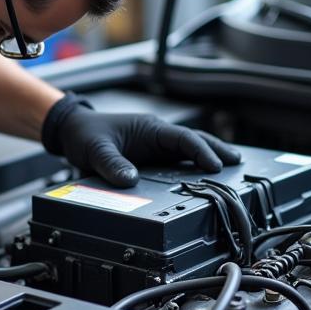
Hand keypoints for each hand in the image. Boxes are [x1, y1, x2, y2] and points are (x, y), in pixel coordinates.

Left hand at [41, 94, 240, 186]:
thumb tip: (130, 180)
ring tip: (230, 167)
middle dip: (215, 149)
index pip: (182, 138)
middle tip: (237, 161)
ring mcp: (155, 145)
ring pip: (188, 149)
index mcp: (150, 128)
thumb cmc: (84, 134)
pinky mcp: (150, 155)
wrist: (73, 131)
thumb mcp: (95, 150)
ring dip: (207, 156)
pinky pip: (176, 160)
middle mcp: (156, 135)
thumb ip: (111, 164)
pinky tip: (202, 176)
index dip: (200, 151)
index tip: (214, 165)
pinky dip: (192, 165)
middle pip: (193, 140)